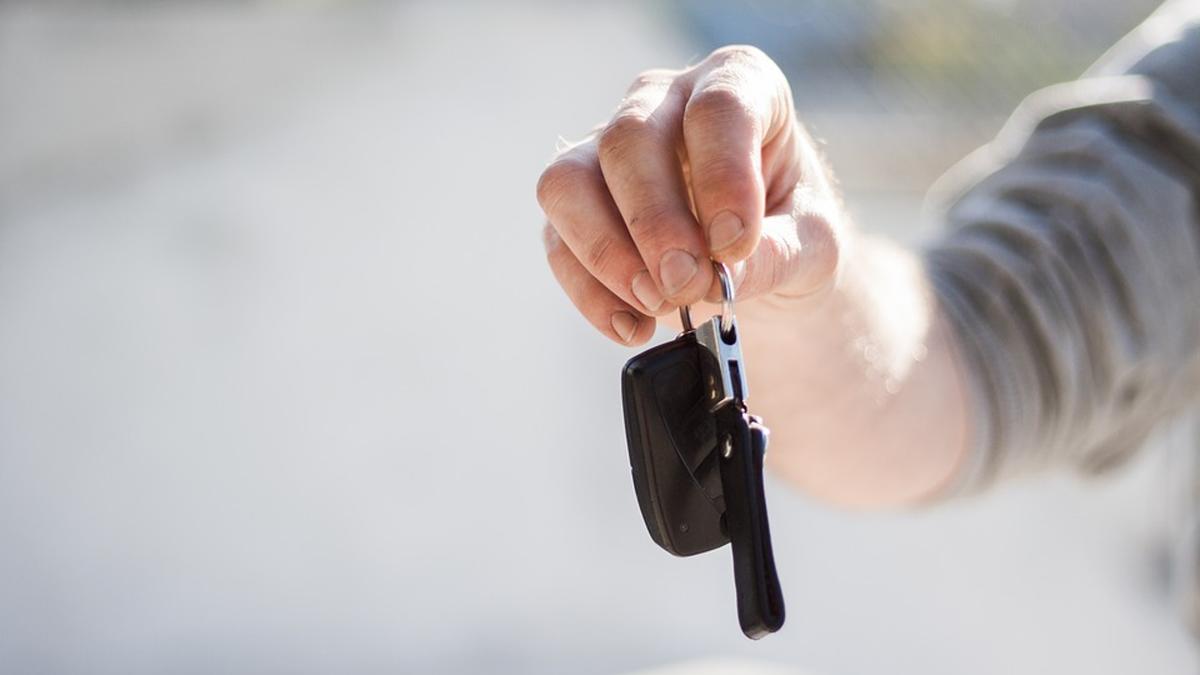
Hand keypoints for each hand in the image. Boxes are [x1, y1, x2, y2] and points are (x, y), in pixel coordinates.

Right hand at [537, 46, 843, 344]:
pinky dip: (591, 293)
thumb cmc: (790, 229)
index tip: (736, 245)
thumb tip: (717, 277)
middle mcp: (663, 102)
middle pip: (628, 140)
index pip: (717, 108)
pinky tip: (634, 326)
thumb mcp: (812, 245)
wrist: (758, 258)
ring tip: (657, 305)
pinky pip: (557, 241)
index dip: (723, 177)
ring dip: (607, 253)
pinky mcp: (576, 204)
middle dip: (655, 223)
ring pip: (569, 181)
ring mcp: (607, 148)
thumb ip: (776, 255)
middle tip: (687, 285)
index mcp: (738, 84)